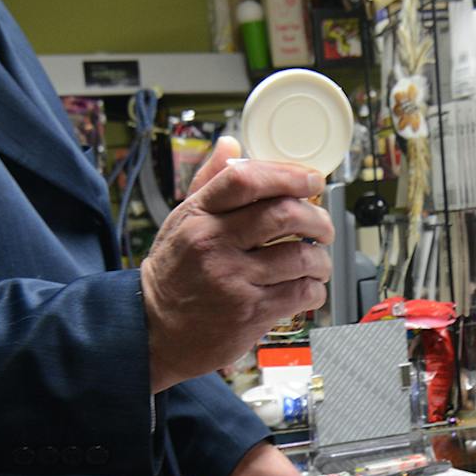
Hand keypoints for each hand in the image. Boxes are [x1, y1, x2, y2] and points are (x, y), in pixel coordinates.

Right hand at [142, 137, 333, 392]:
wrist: (153, 331)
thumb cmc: (172, 275)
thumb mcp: (180, 222)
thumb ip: (208, 183)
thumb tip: (230, 144)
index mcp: (198, 216)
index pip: (246, 178)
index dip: (287, 174)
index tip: (311, 178)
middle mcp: (213, 245)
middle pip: (283, 214)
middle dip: (317, 218)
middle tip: (323, 226)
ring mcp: (232, 280)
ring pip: (300, 256)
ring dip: (321, 258)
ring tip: (318, 262)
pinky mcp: (249, 314)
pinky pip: (300, 293)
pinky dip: (315, 289)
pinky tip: (308, 287)